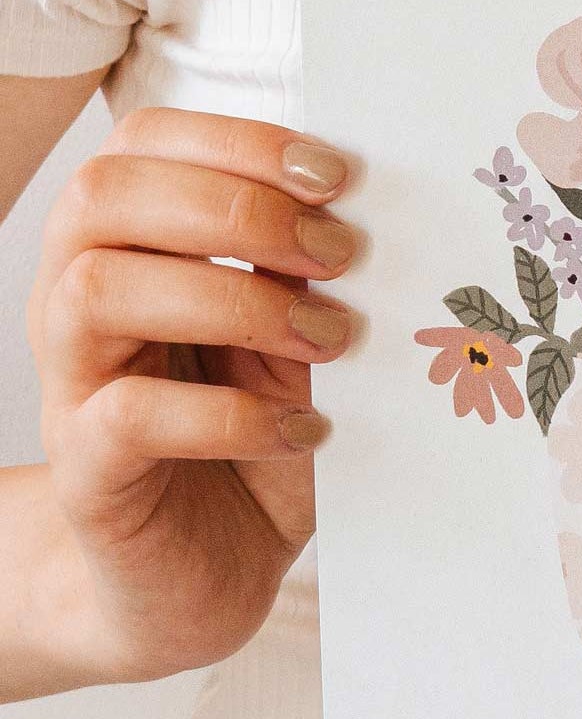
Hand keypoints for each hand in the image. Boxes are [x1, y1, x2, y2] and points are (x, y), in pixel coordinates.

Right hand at [28, 107, 359, 681]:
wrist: (201, 578)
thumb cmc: (252, 440)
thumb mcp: (295, 343)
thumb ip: (310, 277)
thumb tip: (372, 217)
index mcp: (128, 245)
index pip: (141, 143)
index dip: (235, 140)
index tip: (336, 175)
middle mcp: (78, 301)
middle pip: (104, 196)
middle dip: (236, 207)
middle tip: (339, 253)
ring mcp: (73, 386)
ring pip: (98, 289)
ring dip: (232, 299)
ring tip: (329, 338)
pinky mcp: (88, 474)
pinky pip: (130, 418)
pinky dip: (233, 414)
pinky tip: (302, 429)